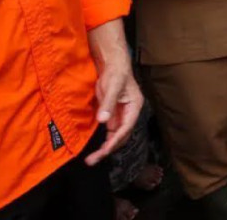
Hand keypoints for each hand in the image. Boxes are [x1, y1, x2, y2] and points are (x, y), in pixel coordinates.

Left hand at [85, 21, 142, 165]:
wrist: (112, 66)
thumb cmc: (116, 74)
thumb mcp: (112, 87)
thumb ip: (108, 104)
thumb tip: (103, 120)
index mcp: (134, 107)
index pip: (126, 127)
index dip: (115, 140)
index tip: (104, 150)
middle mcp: (130, 114)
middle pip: (122, 136)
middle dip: (109, 148)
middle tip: (93, 159)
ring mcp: (121, 116)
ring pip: (116, 136)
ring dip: (106, 147)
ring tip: (92, 159)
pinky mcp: (113, 115)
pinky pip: (110, 132)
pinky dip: (104, 140)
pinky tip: (95, 148)